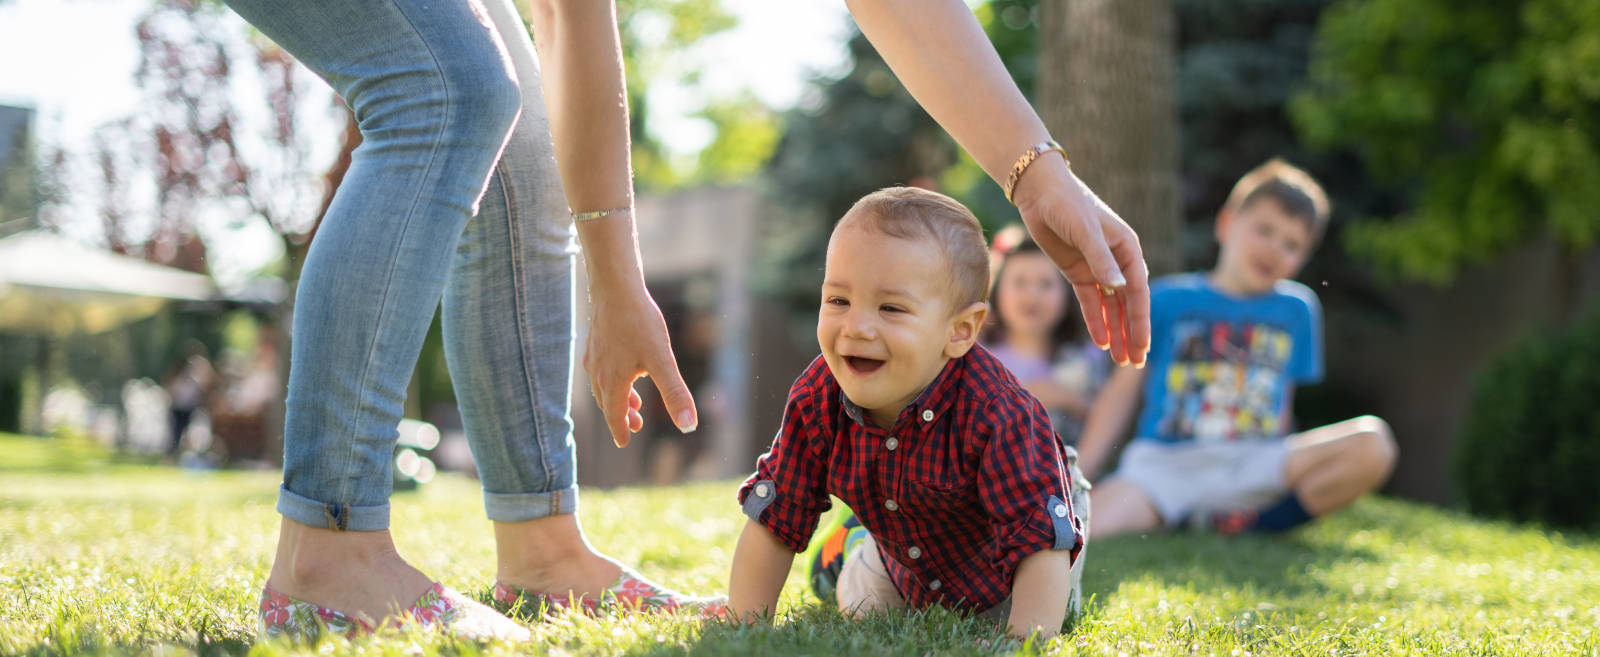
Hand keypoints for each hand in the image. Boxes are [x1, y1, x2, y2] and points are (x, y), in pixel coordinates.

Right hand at [582, 278, 697, 446]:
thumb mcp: (662, 360)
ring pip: (604, 386)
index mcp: (613, 381)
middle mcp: (599, 371)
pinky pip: (601, 369)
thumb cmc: (639, 323)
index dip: (620, 430)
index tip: (624, 443)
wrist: (615, 287)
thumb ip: (675, 394)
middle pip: (608, 402)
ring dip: (618, 398)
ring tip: (634, 402)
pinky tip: (625, 368)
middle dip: (621, 416)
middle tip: (635, 426)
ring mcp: (595, 355)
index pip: (615, 414)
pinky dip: (613, 379)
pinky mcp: (595, 340)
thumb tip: (689, 426)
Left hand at [1013, 158, 1150, 367]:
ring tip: (1120, 360)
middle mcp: (1116, 261)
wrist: (1040, 193)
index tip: (1142, 346)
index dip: (1140, 321)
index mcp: (1127, 250)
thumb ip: (1101, 260)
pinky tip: (1100, 342)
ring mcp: (1097, 268)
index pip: (1137, 292)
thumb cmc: (1068, 204)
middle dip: (1132, 334)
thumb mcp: (1085, 231)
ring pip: (1110, 307)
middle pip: (1127, 304)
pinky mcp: (1078, 272)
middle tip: (1135, 363)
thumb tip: (1120, 288)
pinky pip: (1090, 302)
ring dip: (1116, 332)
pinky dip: (1096, 321)